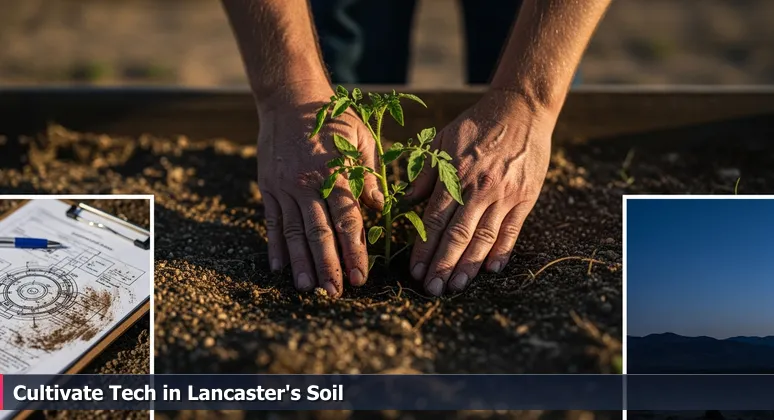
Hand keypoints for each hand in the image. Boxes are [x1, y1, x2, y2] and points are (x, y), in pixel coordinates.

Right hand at [256, 84, 383, 297]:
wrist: (290, 98)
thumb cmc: (334, 118)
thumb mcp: (361, 139)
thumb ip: (370, 175)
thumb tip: (381, 208)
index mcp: (335, 173)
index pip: (347, 221)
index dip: (354, 251)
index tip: (361, 277)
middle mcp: (307, 183)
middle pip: (319, 233)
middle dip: (329, 266)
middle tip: (336, 293)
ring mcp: (284, 187)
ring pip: (294, 232)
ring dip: (301, 263)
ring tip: (307, 288)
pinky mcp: (269, 187)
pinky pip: (272, 222)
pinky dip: (276, 246)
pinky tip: (279, 267)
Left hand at [405, 90, 554, 295]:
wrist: (521, 109)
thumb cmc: (476, 125)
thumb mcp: (442, 141)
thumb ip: (425, 175)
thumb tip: (404, 202)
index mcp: (455, 177)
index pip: (435, 221)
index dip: (424, 249)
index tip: (415, 270)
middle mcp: (479, 190)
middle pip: (457, 236)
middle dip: (443, 266)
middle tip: (432, 289)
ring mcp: (504, 195)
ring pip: (484, 239)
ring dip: (469, 266)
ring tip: (457, 286)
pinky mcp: (525, 198)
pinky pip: (512, 231)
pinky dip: (502, 252)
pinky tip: (491, 269)